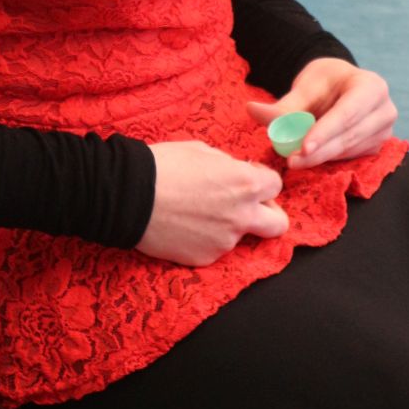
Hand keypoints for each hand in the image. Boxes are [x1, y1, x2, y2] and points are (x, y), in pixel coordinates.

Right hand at [136, 141, 288, 266]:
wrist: (130, 196)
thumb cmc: (164, 165)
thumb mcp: (202, 150)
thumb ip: (229, 165)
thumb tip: (237, 172)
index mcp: (245, 184)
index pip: (275, 185)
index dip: (262, 179)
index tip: (248, 177)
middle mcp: (241, 216)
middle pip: (278, 224)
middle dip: (270, 214)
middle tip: (248, 206)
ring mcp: (224, 241)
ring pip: (240, 235)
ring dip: (229, 224)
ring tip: (198, 211)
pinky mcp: (205, 258)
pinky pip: (215, 248)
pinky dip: (206, 238)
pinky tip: (185, 225)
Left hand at [247, 58, 396, 169]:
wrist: (341, 85)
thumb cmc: (325, 81)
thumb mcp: (306, 86)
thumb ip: (284, 104)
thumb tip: (251, 110)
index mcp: (372, 87)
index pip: (347, 113)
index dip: (325, 132)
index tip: (303, 147)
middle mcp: (384, 110)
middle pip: (348, 136)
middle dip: (318, 151)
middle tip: (290, 161)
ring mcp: (384, 132)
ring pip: (348, 151)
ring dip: (320, 158)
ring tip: (293, 159)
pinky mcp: (375, 148)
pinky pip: (349, 158)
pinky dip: (328, 159)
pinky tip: (309, 158)